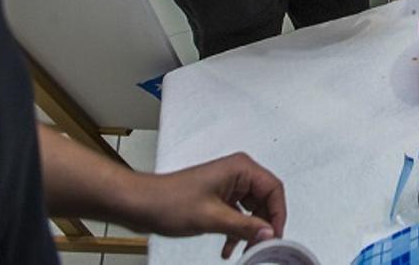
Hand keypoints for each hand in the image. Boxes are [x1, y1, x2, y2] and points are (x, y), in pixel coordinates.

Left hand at [124, 153, 285, 259]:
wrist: (140, 204)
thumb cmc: (167, 200)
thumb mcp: (212, 218)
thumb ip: (245, 226)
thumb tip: (269, 232)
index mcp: (240, 168)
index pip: (274, 189)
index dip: (278, 215)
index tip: (275, 236)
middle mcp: (236, 173)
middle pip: (265, 200)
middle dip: (263, 225)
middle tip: (261, 245)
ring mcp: (227, 184)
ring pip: (252, 209)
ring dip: (249, 230)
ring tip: (245, 249)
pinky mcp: (218, 196)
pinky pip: (237, 213)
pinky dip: (236, 230)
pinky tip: (228, 247)